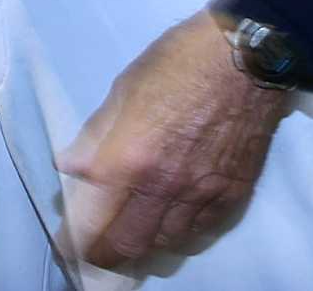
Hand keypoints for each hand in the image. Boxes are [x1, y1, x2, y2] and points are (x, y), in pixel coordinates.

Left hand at [55, 13, 288, 273]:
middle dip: (108, 255)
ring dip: (145, 245)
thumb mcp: (124, 89)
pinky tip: (171, 226)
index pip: (96, 219)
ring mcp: (203, 196)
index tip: (67, 243)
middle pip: (131, 244)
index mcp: (131, 159)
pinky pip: (202, 232)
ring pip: (167, 244)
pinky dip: (180, 236)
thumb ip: (96, 135)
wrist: (245, 58)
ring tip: (131, 238)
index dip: (77, 239)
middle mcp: (166, 188)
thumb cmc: (177, 63)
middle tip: (97, 252)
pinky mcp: (233, 196)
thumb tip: (69, 166)